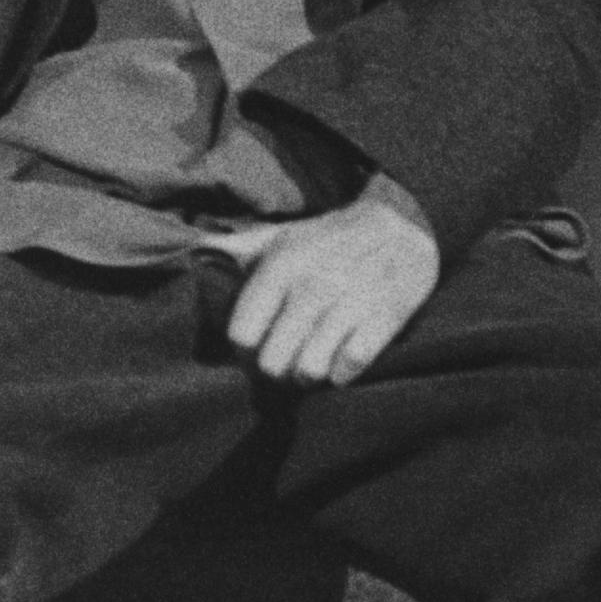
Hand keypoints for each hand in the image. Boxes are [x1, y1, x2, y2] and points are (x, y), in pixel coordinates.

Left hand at [222, 174, 440, 386]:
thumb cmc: (330, 241)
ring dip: (308, 375)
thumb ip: (238, 250)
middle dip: (277, 369)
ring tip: (312, 365)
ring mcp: (350, 302)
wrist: (404, 226)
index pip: (241, 335)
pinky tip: (341, 361)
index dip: (244, 351)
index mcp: (280, 265)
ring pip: (309, 370)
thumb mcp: (282, 236)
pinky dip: (343, 372)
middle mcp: (312, 285)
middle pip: (272, 361)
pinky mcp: (385, 317)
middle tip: (285, 364)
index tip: (255, 349)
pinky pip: (349, 367)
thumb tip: (195, 253)